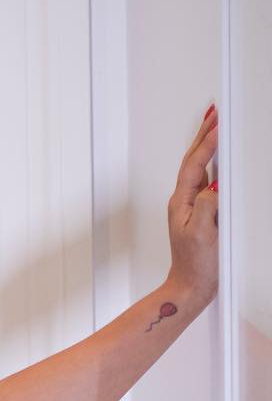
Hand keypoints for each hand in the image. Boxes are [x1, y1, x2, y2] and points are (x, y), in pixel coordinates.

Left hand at [166, 106, 218, 309]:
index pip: (195, 164)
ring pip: (198, 167)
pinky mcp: (199, 213)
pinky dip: (211, 163)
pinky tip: (216, 158)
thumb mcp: (201, 234)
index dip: (207, 141)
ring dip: (205, 144)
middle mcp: (183, 201)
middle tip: (214, 112)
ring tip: (213, 125)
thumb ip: (205, 206)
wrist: (188, 288)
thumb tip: (213, 183)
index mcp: (181, 202)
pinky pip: (204, 180)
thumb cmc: (194, 266)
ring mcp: (190, 206)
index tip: (218, 122)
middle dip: (203, 134)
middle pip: (193, 160)